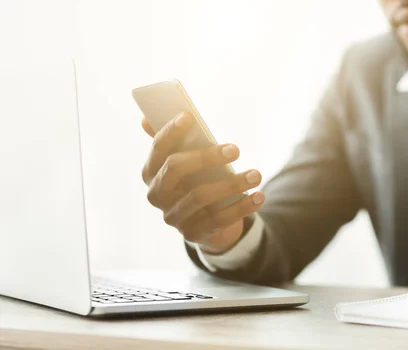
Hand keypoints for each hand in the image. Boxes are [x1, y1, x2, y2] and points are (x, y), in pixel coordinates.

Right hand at [141, 113, 264, 253]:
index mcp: (152, 172)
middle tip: (235, 150)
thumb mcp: (189, 161)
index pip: (158, 149)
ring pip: (201, 196)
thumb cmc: (198, 181)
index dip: (171, 132)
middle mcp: (157, 195)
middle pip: (175, 169)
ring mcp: (173, 216)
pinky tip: (259, 196)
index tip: (189, 116)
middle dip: (206, 156)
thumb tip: (147, 120)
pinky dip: (242, 207)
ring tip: (256, 174)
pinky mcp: (193, 233)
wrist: (207, 223)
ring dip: (232, 184)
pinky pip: (219, 220)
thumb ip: (175, 142)